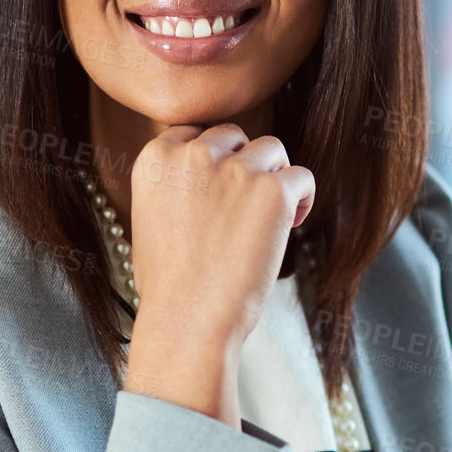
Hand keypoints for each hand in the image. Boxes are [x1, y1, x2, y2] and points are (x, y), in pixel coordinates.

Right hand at [129, 123, 314, 350]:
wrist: (188, 319)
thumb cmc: (168, 284)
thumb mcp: (149, 219)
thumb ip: (173, 186)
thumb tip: (208, 175)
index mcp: (156, 159)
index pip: (194, 132)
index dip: (212, 157)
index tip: (219, 186)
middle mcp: (194, 155)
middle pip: (233, 136)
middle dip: (243, 163)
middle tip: (247, 203)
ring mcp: (236, 170)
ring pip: (271, 149)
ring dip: (274, 175)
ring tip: (271, 213)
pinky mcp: (273, 191)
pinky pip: (301, 176)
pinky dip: (301, 197)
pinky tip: (291, 222)